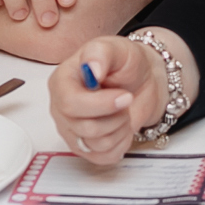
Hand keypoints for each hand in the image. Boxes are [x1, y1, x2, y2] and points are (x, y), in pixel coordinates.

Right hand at [49, 35, 159, 165]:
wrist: (142, 80)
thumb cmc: (124, 63)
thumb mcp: (115, 47)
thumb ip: (100, 53)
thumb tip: (91, 68)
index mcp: (62, 82)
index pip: (70, 104)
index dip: (101, 104)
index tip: (124, 96)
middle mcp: (62, 109)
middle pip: (85, 128)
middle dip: (115, 117)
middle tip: (125, 99)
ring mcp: (72, 131)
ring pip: (96, 145)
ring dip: (119, 128)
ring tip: (121, 111)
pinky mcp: (86, 148)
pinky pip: (104, 157)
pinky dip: (121, 143)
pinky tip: (121, 126)